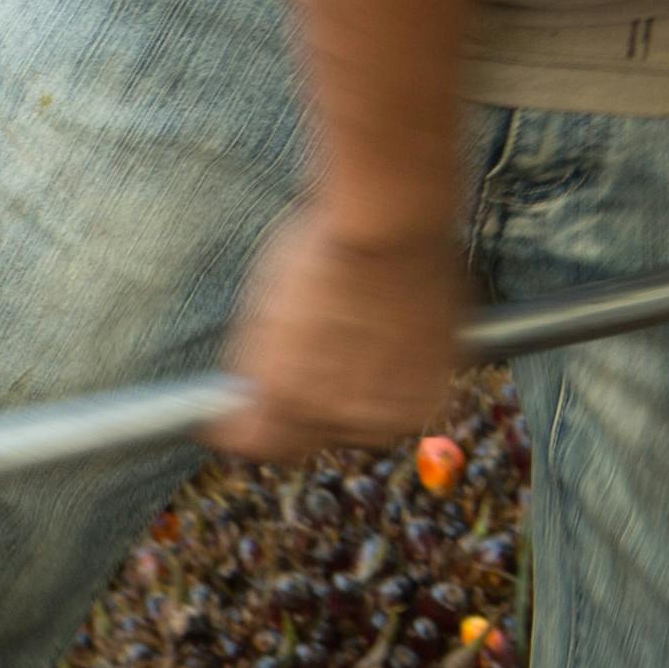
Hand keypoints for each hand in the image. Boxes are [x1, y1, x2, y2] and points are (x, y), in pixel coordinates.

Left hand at [214, 200, 466, 459]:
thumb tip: (239, 402)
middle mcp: (331, 414)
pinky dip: (399, 387)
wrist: (391, 223)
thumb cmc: (320, 249)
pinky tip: (392, 343)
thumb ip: (251, 367)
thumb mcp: (260, 309)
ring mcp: (384, 411)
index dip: (248, 429)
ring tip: (361, 341)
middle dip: (308, 408)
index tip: (245, 415)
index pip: (258, 444)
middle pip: (310, 438)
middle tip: (320, 357)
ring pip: (360, 427)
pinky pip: (405, 410)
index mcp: (281, 395)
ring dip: (356, 399)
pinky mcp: (429, 396)